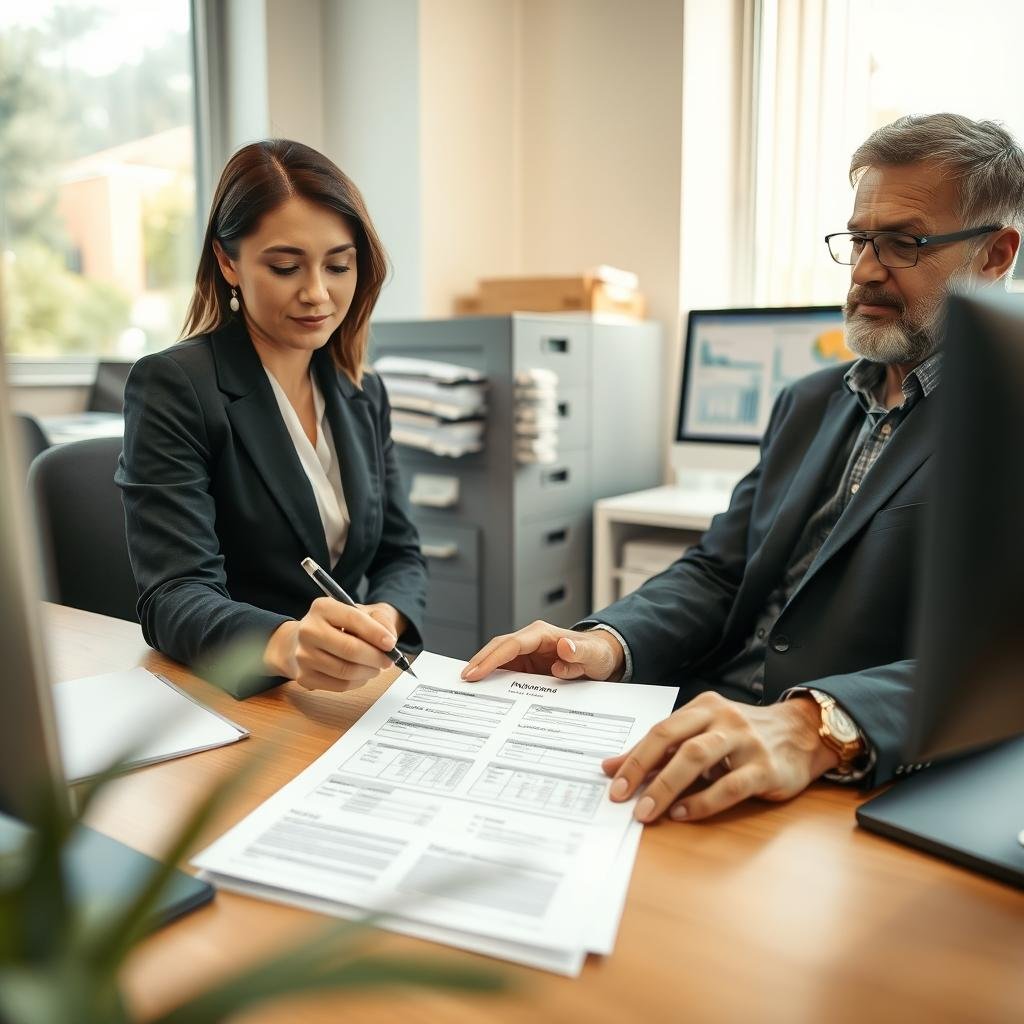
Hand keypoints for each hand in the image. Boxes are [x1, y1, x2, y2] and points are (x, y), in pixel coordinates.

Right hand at [264, 598, 400, 692]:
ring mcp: (303, 655)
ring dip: (369, 671)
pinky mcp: (304, 676)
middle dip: (376, 657)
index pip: (353, 619)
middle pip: (350, 649)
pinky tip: (362, 674)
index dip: (376, 633)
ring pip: (346, 671)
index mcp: (322, 608)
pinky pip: (339, 685)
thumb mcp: (360, 612)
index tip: (391, 644)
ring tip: (376, 667)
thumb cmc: (338, 625)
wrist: (305, 640)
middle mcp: (308, 630)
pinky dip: (358, 682)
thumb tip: (390, 641)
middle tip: (388, 660)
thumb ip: (380, 620)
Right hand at [461, 620, 624, 681]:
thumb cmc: (597, 655)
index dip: (491, 658)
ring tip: (466, 687)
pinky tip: (482, 689)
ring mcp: (527, 652)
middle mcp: (530, 640)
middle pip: (498, 649)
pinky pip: (505, 669)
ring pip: (498, 658)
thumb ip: (580, 652)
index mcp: (541, 634)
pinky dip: (493, 678)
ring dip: (482, 670)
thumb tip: (565, 647)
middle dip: (479, 662)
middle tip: (463, 680)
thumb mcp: (594, 655)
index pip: (510, 645)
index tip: (475, 672)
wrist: (601, 659)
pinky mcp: (527, 664)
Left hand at [603, 692, 838, 822]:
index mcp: (703, 708)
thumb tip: (611, 767)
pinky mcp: (766, 768)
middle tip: (622, 797)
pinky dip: (702, 802)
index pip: (660, 730)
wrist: (802, 733)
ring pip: (697, 758)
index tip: (611, 782)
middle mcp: (723, 719)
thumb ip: (660, 751)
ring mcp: (745, 742)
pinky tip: (682, 814)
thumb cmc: (742, 737)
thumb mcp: (702, 735)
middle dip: (642, 769)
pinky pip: (729, 786)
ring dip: (667, 786)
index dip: (633, 757)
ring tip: (647, 811)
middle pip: (673, 739)